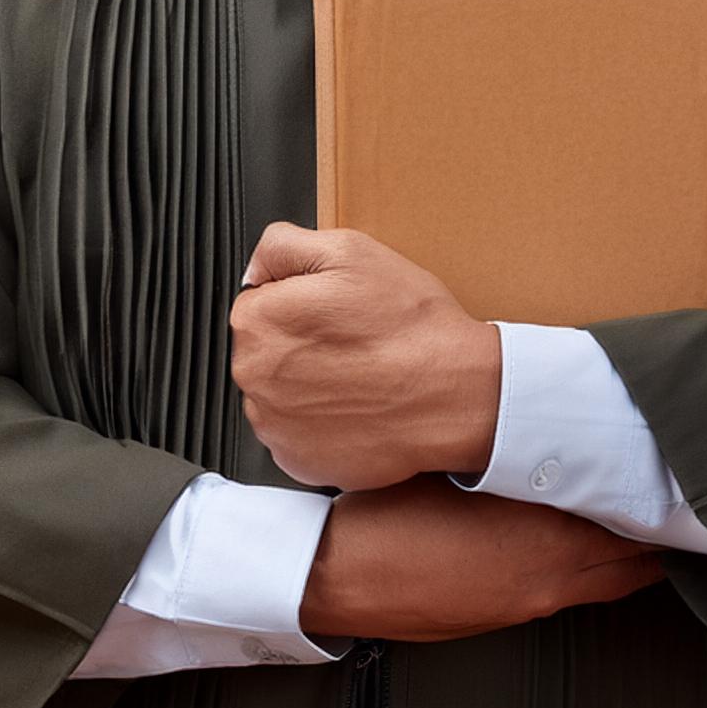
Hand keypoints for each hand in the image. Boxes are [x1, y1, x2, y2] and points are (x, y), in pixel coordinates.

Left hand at [228, 223, 500, 491]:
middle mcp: (254, 377)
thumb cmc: (409, 326)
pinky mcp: (297, 461)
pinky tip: (355, 407)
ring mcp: (273, 425)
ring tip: (358, 376)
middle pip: (264, 350)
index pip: (259, 302)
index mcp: (259, 320)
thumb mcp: (350, 251)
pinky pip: (296, 434)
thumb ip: (283, 246)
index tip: (332, 310)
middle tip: (351, 341)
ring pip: (279, 394)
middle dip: (299, 343)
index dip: (300, 301)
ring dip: (307, 386)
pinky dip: (320, 424)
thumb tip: (257, 267)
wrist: (452, 394)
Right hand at [299, 475, 667, 642]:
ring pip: (600, 583)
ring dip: (623, 557)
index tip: (676, 480)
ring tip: (641, 524)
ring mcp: (524, 605)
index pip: (627, 528)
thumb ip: (516, 464)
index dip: (655, 503)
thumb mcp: (459, 472)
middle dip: (655, 540)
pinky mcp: (498, 617)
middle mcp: (548, 581)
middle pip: (630, 567)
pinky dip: (583, 570)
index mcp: (544, 543)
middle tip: (681, 509)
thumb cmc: (391, 514)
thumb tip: (552, 445)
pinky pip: (562, 593)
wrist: (341, 577)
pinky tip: (573, 546)